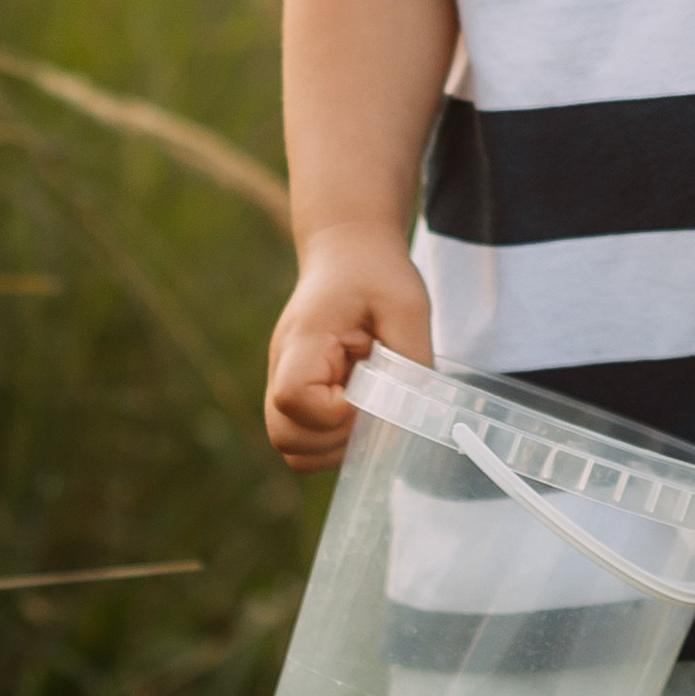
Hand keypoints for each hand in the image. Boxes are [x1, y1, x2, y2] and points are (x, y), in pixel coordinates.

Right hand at [265, 224, 433, 473]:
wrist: (348, 249)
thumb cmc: (376, 272)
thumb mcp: (407, 305)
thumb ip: (411, 361)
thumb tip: (412, 415)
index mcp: (304, 340)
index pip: (292, 397)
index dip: (331, 412)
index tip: (364, 393)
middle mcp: (282, 366)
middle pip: (285, 436)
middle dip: (335, 439)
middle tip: (371, 408)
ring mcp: (284, 382)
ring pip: (291, 446)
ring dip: (334, 445)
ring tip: (367, 409)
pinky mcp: (296, 392)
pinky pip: (303, 437)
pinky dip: (331, 439)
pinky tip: (359, 409)